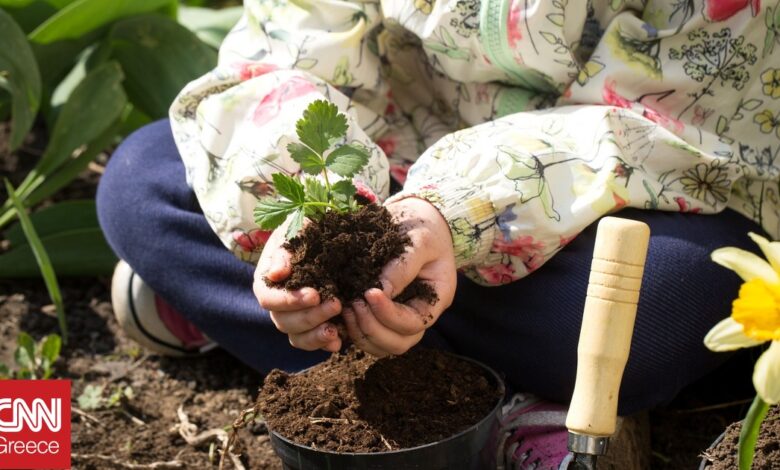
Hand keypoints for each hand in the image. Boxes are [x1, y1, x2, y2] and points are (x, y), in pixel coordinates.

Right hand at [253, 221, 342, 351]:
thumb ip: (285, 250)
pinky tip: (338, 342)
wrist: (328, 236)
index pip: (268, 298)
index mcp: (268, 281)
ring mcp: (295, 317)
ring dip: (315, 336)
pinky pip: (312, 342)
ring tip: (335, 330)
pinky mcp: (313, 325)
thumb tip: (276, 274)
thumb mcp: (296, 230)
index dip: (288, 301)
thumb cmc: (308, 230)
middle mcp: (278, 303)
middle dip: (310, 316)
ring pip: (296, 337)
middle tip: (336, 304)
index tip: (314, 295)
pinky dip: (324, 344)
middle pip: (283, 321)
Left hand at [343, 197, 456, 356]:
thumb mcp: (419, 240)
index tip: (369, 293)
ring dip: (360, 333)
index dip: (389, 314)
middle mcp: (419, 313)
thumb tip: (379, 291)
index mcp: (435, 299)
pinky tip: (340, 310)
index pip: (414, 323)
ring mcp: (400, 316)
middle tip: (353, 305)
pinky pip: (368, 334)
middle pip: (399, 343)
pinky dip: (352, 330)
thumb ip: (403, 266)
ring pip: (382, 346)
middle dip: (372, 329)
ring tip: (345, 308)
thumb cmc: (423, 226)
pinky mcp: (382, 312)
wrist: (416, 218)